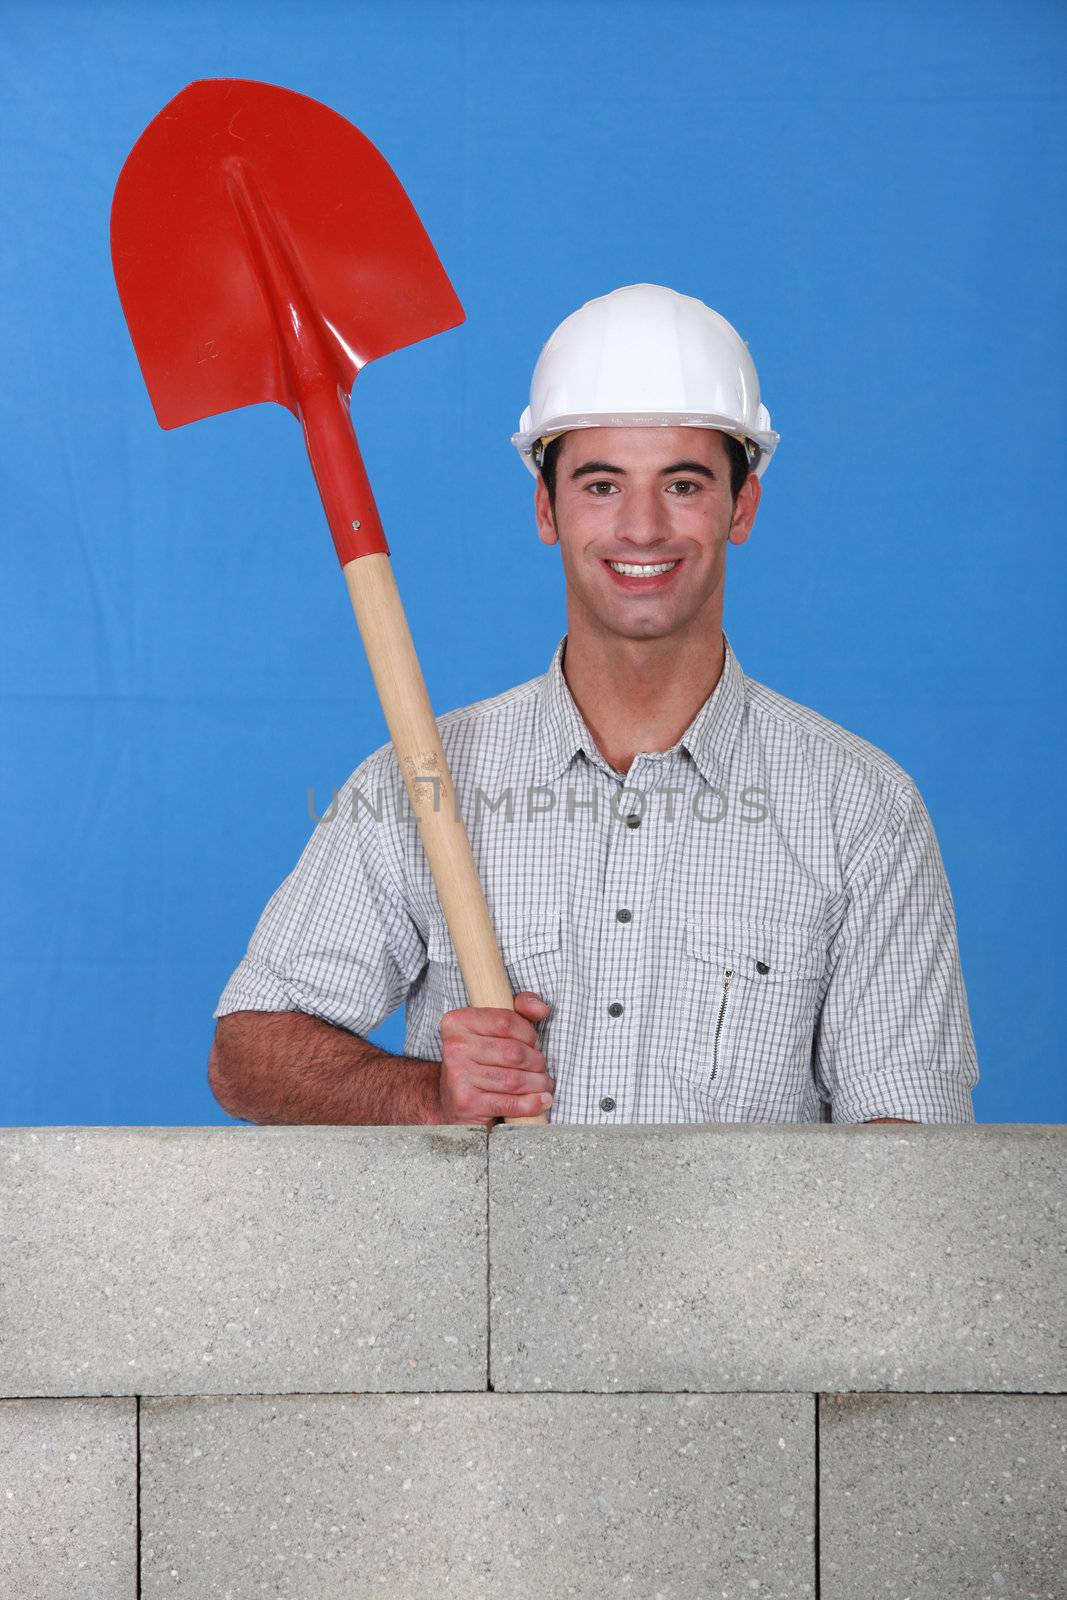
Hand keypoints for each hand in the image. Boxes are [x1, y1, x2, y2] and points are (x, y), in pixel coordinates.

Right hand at [437, 992, 553, 1125]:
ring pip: (515, 1079)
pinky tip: (541, 1101)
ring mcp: (459, 1076)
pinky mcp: (467, 1103)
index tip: (534, 1044)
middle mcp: (454, 1048)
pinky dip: (532, 1104)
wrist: (450, 1100)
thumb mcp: (492, 1030)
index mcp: (457, 1023)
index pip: (506, 1021)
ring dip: (538, 1083)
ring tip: (544, 1084)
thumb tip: (541, 1009)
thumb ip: (519, 1011)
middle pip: (513, 1052)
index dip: (529, 1033)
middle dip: (537, 1062)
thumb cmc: (479, 1061)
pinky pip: (509, 1103)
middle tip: (542, 1068)